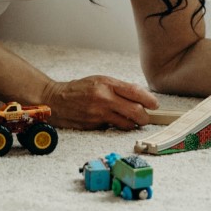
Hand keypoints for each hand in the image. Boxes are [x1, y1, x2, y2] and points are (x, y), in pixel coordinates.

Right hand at [41, 75, 158, 130]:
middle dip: (144, 117)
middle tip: (145, 117)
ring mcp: (98, 114)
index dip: (149, 100)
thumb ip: (119, 88)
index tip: (155, 105)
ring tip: (131, 120)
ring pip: (127, 124)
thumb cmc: (79, 89)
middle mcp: (104, 99)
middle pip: (135, 111)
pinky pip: (112, 128)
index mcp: (107, 84)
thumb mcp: (100, 81)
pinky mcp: (93, 126)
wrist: (55, 101)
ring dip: (132, 124)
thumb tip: (141, 97)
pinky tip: (112, 121)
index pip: (135, 92)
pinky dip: (116, 126)